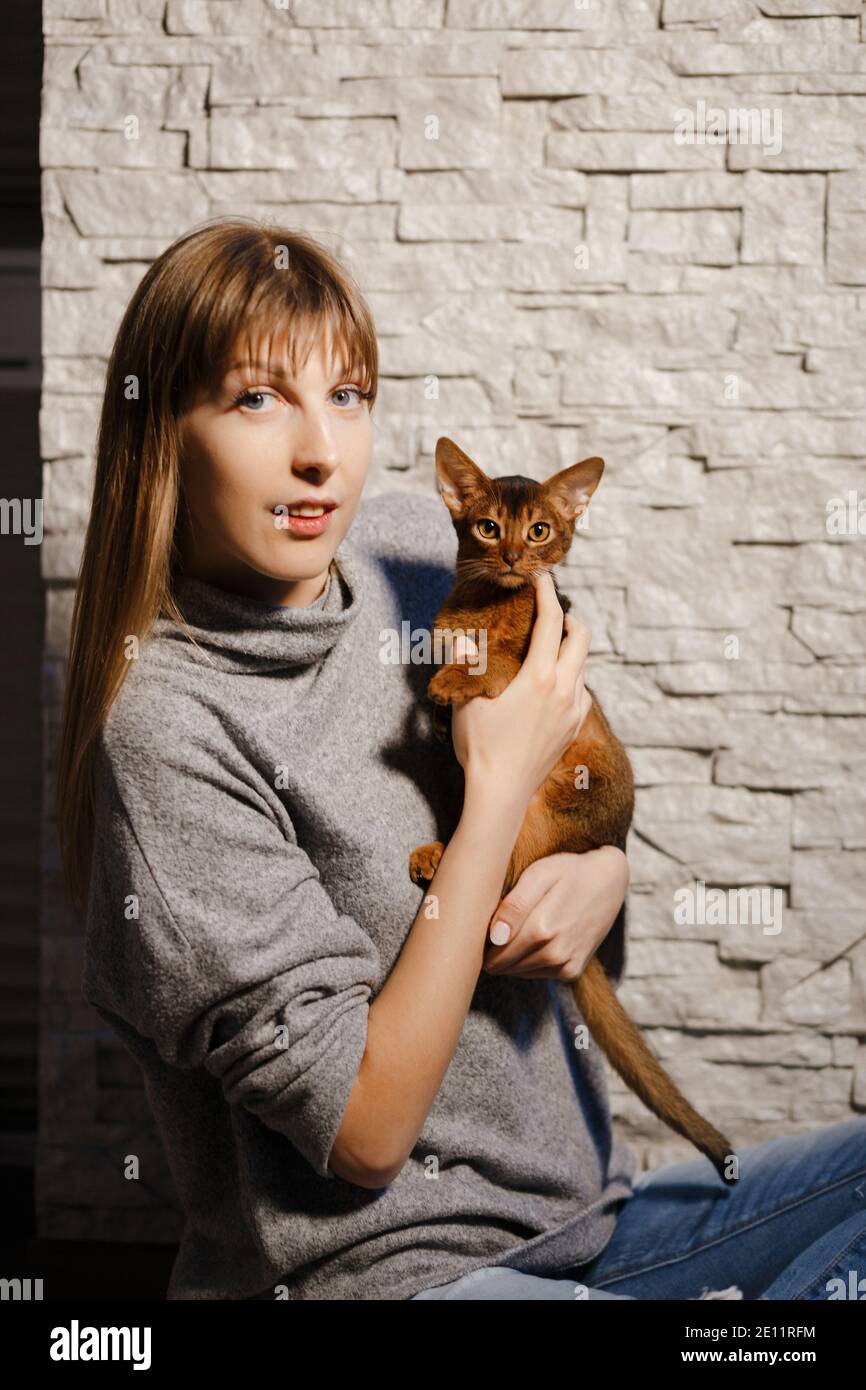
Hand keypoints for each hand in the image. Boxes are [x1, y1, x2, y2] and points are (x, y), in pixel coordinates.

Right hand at [451, 572, 591, 809]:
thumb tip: (464, 640)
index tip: (543, 579)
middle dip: (568, 618)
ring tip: (546, 648)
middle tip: (549, 614)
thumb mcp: (466, 701)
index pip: (551, 622)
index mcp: (539, 677)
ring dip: (569, 649)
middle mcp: (565, 689)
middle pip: (581, 636)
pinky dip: (571, 676)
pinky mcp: (575, 727)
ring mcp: (574, 709)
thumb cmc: (480, 747)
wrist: (502, 793)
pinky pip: (582, 690)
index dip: (548, 594)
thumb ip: (467, 665)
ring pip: (583, 664)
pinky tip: (552, 683)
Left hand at [482, 847, 628, 980]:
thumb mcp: (539, 874)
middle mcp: (555, 953)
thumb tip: (495, 937)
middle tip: (492, 927)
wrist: (609, 880)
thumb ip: (514, 905)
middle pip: (504, 965)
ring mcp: (566, 965)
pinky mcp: (572, 971)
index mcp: (542, 929)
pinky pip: (536, 974)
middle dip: (493, 951)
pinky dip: (527, 961)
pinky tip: (530, 939)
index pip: (494, 953)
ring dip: (510, 957)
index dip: (481, 942)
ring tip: (512, 930)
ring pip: (518, 972)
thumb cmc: (569, 871)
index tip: (477, 927)